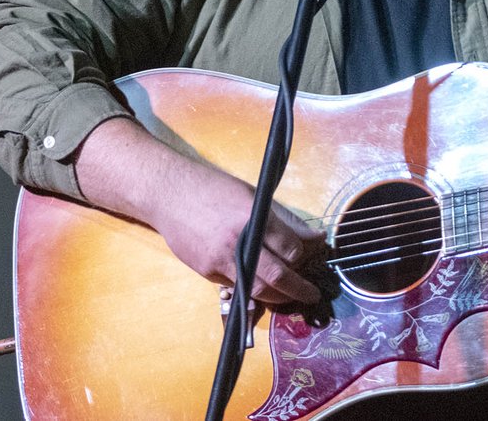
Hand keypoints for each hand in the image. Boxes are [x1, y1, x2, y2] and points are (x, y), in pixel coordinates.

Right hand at [145, 162, 329, 306]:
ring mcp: (220, 260)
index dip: (302, 255)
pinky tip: (259, 283)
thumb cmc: (217, 189)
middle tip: (311, 296)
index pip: (290, 248)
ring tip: (290, 296)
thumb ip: (285, 221)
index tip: (307, 255)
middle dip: (299, 289)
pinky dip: (250, 287)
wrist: (171, 194)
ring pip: (257, 290)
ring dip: (277, 297)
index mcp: (254, 218)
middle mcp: (239, 243)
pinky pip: (236, 286)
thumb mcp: (255, 197)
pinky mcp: (207, 271)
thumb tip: (316, 238)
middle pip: (277, 276)